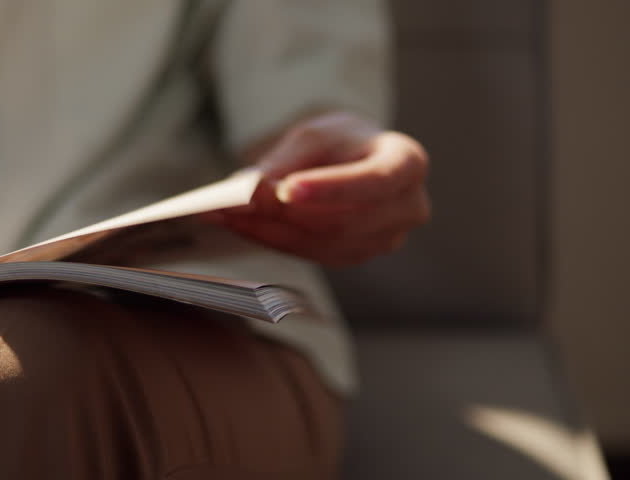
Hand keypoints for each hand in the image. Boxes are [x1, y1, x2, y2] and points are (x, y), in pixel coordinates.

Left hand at [217, 112, 430, 266]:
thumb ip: (287, 160)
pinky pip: (311, 254)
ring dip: (269, 229)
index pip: (375, 181)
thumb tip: (253, 189)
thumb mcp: (315, 135)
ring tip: (225, 213)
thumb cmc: (340, 142)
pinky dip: (272, 240)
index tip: (286, 188)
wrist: (353, 159)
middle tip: (235, 202)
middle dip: (283, 213)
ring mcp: (386, 239)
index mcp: (407, 163)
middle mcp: (407, 207)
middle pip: (342, 219)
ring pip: (322, 242)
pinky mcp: (356, 256)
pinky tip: (242, 225)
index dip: (331, 188)